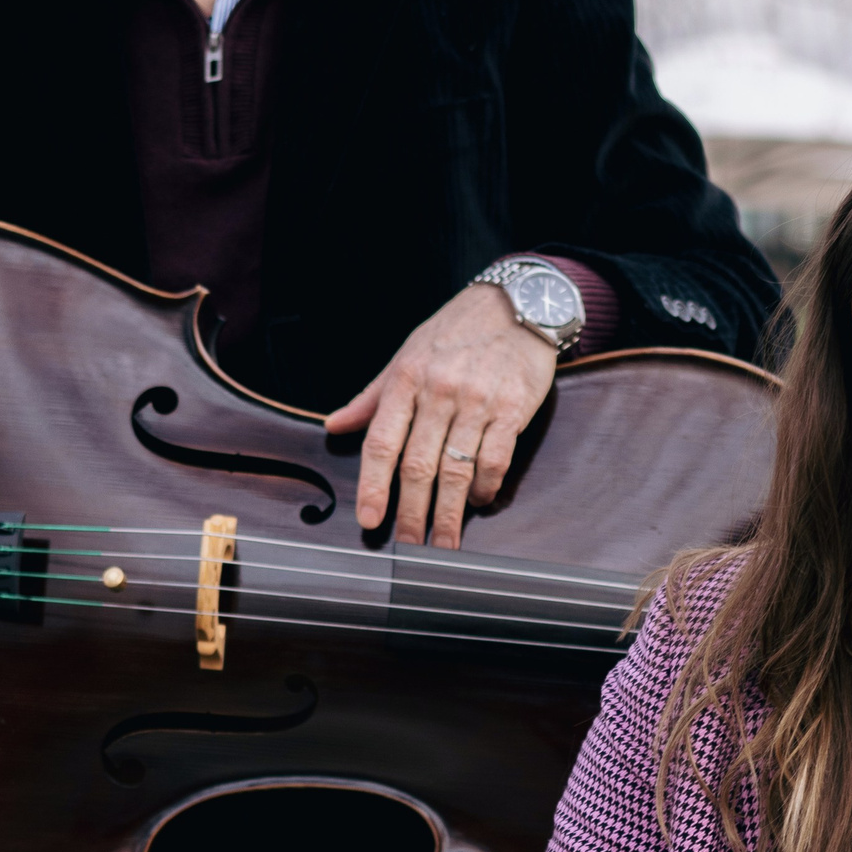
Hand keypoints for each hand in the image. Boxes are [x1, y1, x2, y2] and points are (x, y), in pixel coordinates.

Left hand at [325, 284, 557, 546]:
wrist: (517, 303)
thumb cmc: (456, 332)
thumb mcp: (406, 355)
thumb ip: (372, 397)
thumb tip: (334, 425)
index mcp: (407, 380)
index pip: (382, 441)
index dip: (373, 485)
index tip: (369, 519)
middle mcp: (439, 392)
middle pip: (419, 465)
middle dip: (411, 513)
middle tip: (408, 548)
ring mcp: (477, 401)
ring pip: (457, 470)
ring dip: (450, 514)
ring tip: (444, 544)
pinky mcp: (513, 408)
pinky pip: (496, 458)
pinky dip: (486, 487)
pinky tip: (480, 501)